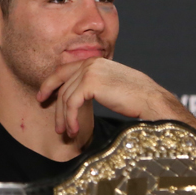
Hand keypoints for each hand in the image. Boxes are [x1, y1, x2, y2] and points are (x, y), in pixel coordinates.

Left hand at [36, 58, 184, 138]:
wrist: (152, 101)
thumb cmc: (137, 98)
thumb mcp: (112, 85)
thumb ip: (95, 83)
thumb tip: (79, 93)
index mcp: (95, 61)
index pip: (64, 71)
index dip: (50, 84)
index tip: (43, 97)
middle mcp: (90, 62)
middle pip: (62, 85)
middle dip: (56, 107)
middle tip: (56, 126)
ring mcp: (89, 70)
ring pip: (65, 97)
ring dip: (64, 118)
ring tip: (67, 133)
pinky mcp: (90, 83)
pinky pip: (71, 103)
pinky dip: (70, 119)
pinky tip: (74, 130)